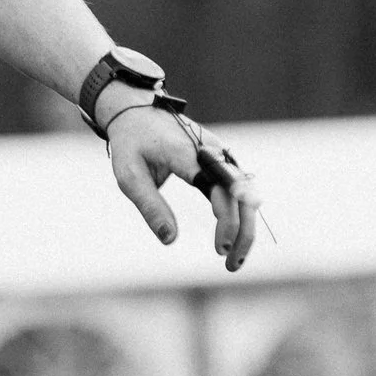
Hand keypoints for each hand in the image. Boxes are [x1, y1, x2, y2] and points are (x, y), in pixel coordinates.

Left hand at [104, 103, 260, 271]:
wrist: (137, 110)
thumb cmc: (131, 143)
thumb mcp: (129, 175)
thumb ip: (150, 206)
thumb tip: (170, 240)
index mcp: (189, 153)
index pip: (220, 189)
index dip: (227, 221)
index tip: (221, 249)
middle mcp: (212, 150)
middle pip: (242, 195)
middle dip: (243, 232)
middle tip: (231, 265)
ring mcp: (220, 152)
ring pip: (246, 193)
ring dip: (246, 227)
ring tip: (234, 261)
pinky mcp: (221, 158)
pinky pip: (239, 189)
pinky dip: (241, 215)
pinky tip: (236, 239)